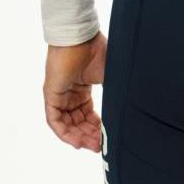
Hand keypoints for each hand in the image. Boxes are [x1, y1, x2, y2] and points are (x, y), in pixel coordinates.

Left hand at [43, 33, 106, 151]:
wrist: (82, 37)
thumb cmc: (97, 51)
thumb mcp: (111, 77)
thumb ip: (117, 94)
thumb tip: (133, 109)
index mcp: (82, 89)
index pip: (88, 116)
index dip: (98, 128)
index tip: (107, 138)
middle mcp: (70, 94)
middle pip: (78, 123)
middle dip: (90, 136)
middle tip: (101, 147)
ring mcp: (59, 95)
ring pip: (66, 124)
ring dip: (79, 137)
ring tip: (92, 146)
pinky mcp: (51, 94)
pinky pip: (54, 120)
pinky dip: (64, 133)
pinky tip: (77, 142)